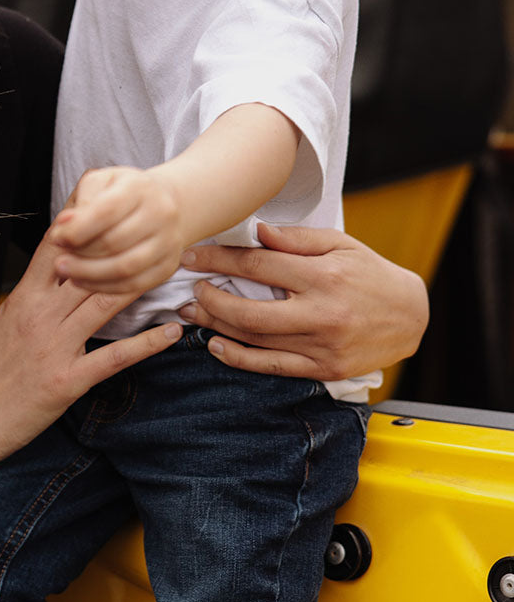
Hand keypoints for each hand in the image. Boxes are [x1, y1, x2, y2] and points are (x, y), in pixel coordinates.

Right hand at [0, 225, 180, 472]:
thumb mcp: (2, 324)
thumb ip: (29, 298)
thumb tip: (55, 275)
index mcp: (22, 298)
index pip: (55, 251)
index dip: (82, 225)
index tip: (108, 203)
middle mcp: (39, 316)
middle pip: (87, 271)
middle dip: (119, 248)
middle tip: (152, 229)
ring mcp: (54, 347)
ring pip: (102, 305)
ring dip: (138, 285)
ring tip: (168, 268)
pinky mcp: (66, 381)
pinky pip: (113, 357)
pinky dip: (145, 344)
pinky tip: (169, 332)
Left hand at [51, 166, 185, 294]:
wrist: (166, 203)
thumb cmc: (125, 192)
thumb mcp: (102, 181)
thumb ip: (82, 200)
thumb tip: (64, 224)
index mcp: (140, 188)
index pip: (106, 212)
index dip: (77, 229)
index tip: (57, 237)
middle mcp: (160, 214)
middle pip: (114, 243)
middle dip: (80, 255)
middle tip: (58, 260)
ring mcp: (168, 243)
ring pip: (125, 268)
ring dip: (89, 274)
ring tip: (67, 271)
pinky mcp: (167, 267)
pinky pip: (134, 285)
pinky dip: (104, 287)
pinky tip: (84, 281)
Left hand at [178, 222, 428, 379]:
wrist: (413, 316)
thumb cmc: (372, 273)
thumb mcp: (339, 243)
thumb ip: (296, 239)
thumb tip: (255, 232)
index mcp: (323, 276)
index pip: (258, 266)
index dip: (218, 260)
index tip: (192, 256)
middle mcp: (321, 314)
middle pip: (249, 310)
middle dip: (210, 299)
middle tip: (189, 288)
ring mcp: (322, 346)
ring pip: (256, 340)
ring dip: (216, 327)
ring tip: (191, 314)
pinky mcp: (324, 369)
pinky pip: (272, 366)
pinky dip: (240, 358)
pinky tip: (216, 346)